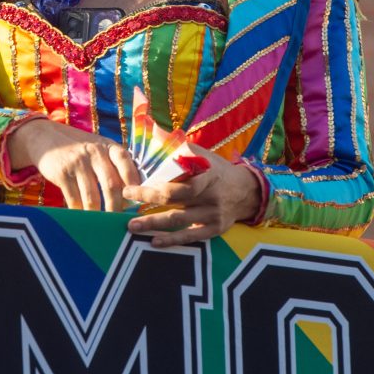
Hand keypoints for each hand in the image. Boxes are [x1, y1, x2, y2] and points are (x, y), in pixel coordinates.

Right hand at [8, 117, 145, 211]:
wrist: (46, 137)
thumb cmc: (80, 148)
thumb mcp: (99, 148)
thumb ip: (115, 164)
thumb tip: (134, 192)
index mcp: (108, 146)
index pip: (125, 162)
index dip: (133, 181)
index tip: (138, 199)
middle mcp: (94, 153)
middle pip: (111, 184)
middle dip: (116, 207)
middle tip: (118, 221)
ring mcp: (77, 163)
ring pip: (92, 196)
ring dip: (98, 214)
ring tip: (102, 225)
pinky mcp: (62, 173)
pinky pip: (74, 199)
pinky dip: (80, 211)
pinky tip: (83, 218)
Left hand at [125, 144, 260, 245]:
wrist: (247, 191)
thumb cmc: (217, 171)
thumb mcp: (203, 155)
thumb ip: (180, 149)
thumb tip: (154, 132)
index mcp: (207, 174)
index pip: (177, 182)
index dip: (152, 186)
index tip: (131, 187)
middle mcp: (210, 195)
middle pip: (175, 200)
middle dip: (148, 200)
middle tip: (126, 201)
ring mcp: (213, 214)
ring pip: (179, 221)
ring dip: (153, 224)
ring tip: (132, 226)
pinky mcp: (215, 229)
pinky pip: (191, 237)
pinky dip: (172, 240)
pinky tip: (154, 242)